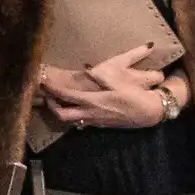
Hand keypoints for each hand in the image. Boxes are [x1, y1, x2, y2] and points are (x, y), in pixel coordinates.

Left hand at [40, 44, 165, 131]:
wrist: (149, 112)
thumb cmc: (136, 96)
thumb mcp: (121, 82)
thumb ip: (103, 76)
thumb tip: (88, 69)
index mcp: (95, 101)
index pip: (67, 96)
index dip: (54, 89)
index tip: (44, 80)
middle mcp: (92, 113)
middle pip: (63, 115)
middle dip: (51, 106)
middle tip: (47, 95)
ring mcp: (95, 120)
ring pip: (70, 120)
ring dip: (60, 110)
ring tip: (56, 99)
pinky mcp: (100, 124)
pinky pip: (80, 121)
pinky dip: (72, 113)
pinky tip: (74, 105)